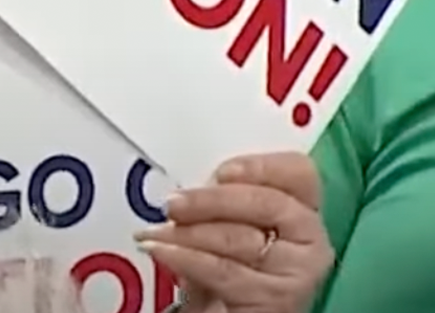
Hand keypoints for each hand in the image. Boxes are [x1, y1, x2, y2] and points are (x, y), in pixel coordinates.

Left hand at [135, 152, 331, 312]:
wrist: (225, 310)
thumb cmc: (227, 260)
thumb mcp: (224, 220)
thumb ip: (220, 196)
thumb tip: (191, 185)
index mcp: (301, 206)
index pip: (299, 173)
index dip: (261, 167)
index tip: (222, 172)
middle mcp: (310, 238)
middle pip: (268, 203)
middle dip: (212, 201)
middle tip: (173, 204)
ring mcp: (297, 271)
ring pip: (242, 239)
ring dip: (189, 232)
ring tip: (155, 232)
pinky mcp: (276, 300)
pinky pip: (223, 271)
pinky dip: (184, 258)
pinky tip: (159, 250)